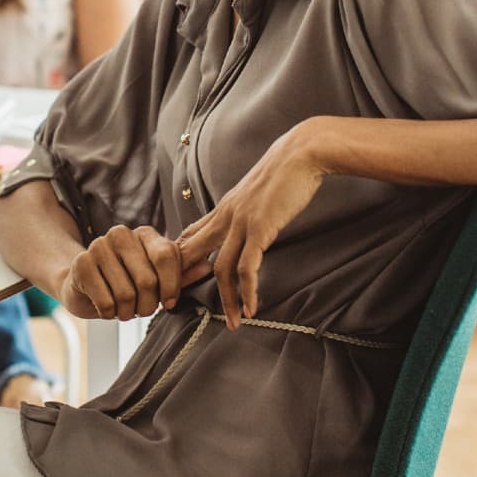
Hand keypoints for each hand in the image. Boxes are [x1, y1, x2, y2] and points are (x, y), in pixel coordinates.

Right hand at [57, 224, 212, 320]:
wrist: (82, 284)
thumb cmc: (126, 282)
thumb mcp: (156, 278)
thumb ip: (181, 274)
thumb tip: (207, 267)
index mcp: (144, 234)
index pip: (167, 256)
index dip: (171, 286)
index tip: (169, 302)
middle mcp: (121, 234)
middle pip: (147, 280)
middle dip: (148, 305)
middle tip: (141, 309)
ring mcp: (98, 246)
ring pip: (127, 294)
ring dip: (128, 312)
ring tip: (124, 309)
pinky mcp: (81, 264)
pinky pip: (106, 301)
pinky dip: (110, 313)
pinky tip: (107, 307)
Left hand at [175, 121, 327, 330]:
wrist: (301, 153)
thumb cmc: (285, 172)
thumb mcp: (257, 191)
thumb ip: (247, 208)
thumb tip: (249, 223)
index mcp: (223, 207)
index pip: (190, 235)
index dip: (180, 259)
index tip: (177, 280)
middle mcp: (226, 215)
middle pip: (193, 253)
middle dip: (183, 281)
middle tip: (175, 305)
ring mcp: (241, 222)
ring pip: (220, 268)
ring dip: (226, 299)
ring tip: (232, 322)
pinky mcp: (260, 228)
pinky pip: (247, 267)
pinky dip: (247, 291)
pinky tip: (250, 308)